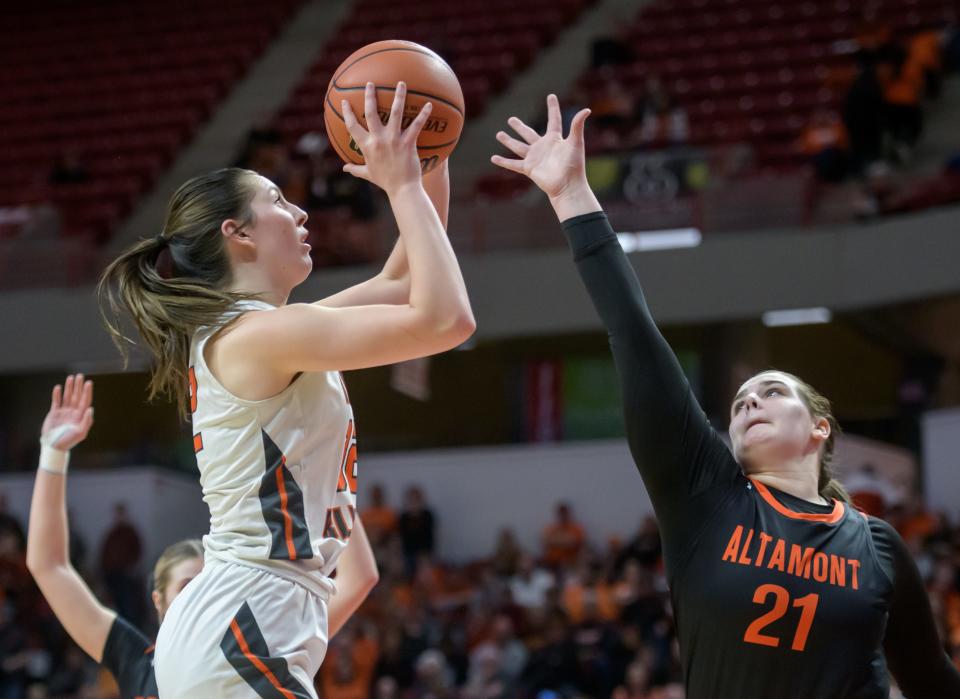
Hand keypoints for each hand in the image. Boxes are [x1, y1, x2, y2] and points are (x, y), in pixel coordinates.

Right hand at [41, 374, 92, 450]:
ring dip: (69, 388)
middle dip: (79, 386)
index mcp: (80, 416)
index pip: (85, 401)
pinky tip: (58, 387)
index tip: (89, 383)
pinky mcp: (54, 413)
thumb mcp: (80, 432)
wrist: (54, 446)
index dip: (87, 392)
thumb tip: (91, 409)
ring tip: (70, 378)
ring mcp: (64, 412)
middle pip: (77, 396)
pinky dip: (57, 395)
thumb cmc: (68, 441)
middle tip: (80, 376)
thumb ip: (86, 421)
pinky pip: (56, 402)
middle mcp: (73, 412)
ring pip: (67, 397)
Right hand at [342, 82, 433, 196]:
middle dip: (370, 96)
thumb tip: (344, 168)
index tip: (344, 101)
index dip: (347, 113)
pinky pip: (416, 125)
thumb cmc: (386, 182)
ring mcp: (393, 140)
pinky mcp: (408, 143)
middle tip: (370, 83)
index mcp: (367, 146)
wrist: (402, 190)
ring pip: (395, 113)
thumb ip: (356, 169)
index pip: (352, 126)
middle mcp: (378, 140)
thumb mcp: (368, 174)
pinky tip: (430, 104)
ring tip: (401, 83)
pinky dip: (423, 114)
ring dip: (398, 96)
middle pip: (371, 113)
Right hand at [491, 94, 591, 201]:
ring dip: (508, 141)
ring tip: (498, 134)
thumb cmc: (574, 165)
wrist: (567, 185)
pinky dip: (503, 162)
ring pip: (518, 146)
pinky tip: (493, 158)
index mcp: (555, 139)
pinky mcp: (529, 168)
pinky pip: (514, 164)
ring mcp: (534, 157)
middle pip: (528, 133)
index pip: (553, 120)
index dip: (552, 108)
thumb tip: (586, 110)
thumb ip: (577, 126)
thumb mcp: (575, 143)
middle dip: (519, 127)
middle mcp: (543, 147)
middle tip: (511, 119)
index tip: (551, 96)